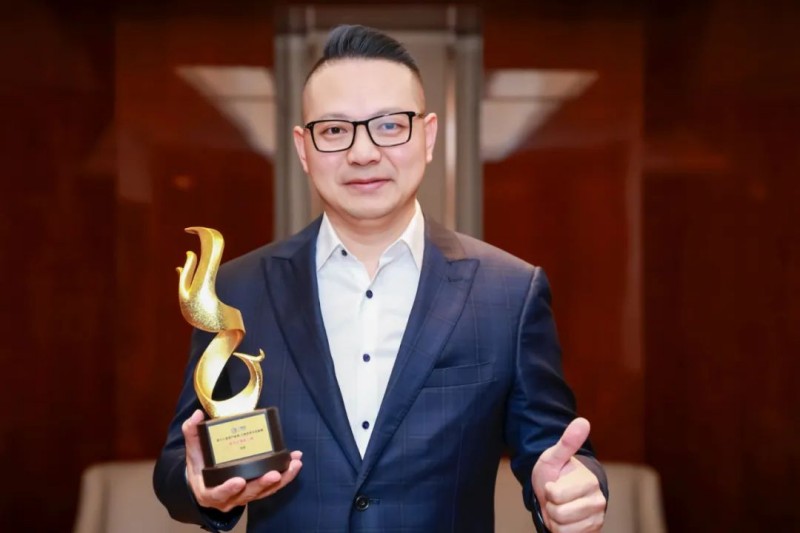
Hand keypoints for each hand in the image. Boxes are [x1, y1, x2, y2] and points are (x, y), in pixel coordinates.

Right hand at [182, 409, 302, 511]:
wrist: (205, 484)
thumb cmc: (199, 468)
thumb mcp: (193, 452)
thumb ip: (192, 433)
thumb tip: (197, 415)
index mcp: (209, 492)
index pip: (218, 494)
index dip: (228, 489)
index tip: (238, 481)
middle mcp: (229, 498)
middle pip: (247, 494)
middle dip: (262, 484)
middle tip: (274, 474)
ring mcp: (245, 496)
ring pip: (265, 491)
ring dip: (282, 479)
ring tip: (294, 464)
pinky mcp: (257, 491)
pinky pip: (273, 487)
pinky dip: (286, 476)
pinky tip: (296, 463)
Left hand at [531, 418, 605, 531]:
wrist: (557, 493)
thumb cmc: (554, 474)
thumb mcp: (554, 457)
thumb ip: (567, 442)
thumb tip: (583, 421)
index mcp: (590, 482)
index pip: (555, 495)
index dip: (548, 490)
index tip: (552, 484)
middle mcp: (598, 501)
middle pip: (559, 513)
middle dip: (550, 506)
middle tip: (555, 497)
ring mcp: (596, 518)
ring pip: (563, 528)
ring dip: (555, 519)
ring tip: (559, 507)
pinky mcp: (593, 531)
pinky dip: (560, 530)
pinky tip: (565, 520)